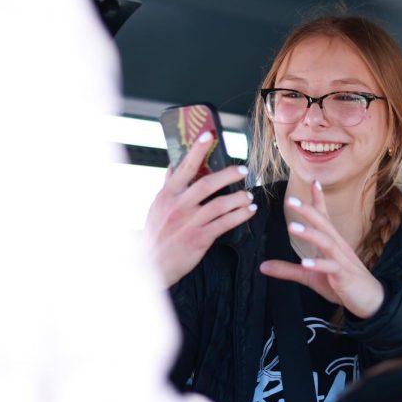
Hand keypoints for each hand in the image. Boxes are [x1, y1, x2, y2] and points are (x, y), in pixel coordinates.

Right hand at [143, 132, 254, 286]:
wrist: (152, 266)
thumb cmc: (157, 234)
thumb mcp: (157, 207)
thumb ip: (169, 186)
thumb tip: (175, 164)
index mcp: (167, 195)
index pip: (183, 168)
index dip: (197, 150)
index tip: (208, 135)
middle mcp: (178, 206)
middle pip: (207, 184)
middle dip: (228, 175)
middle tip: (243, 170)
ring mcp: (189, 223)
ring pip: (219, 204)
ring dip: (238, 198)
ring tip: (248, 195)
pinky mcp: (200, 238)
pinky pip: (225, 223)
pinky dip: (240, 216)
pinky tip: (249, 211)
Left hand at [259, 180, 384, 317]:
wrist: (370, 300)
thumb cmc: (342, 284)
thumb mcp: (310, 276)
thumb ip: (288, 270)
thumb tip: (263, 266)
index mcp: (331, 243)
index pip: (324, 218)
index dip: (318, 201)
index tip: (314, 182)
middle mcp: (338, 247)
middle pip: (323, 223)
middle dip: (308, 210)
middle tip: (290, 199)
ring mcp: (342, 260)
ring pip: (326, 242)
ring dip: (310, 233)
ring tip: (292, 227)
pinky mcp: (344, 276)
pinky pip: (331, 268)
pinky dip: (319, 264)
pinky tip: (306, 262)